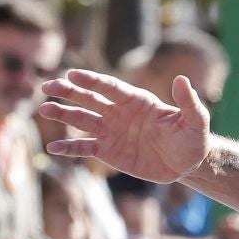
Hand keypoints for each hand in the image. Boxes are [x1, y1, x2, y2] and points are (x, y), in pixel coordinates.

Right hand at [39, 70, 211, 184]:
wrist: (187, 164)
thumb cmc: (192, 139)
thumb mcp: (195, 121)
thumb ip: (188, 102)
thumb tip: (182, 79)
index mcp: (137, 101)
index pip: (110, 87)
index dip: (92, 80)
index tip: (72, 74)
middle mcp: (120, 113)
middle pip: (89, 99)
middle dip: (68, 92)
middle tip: (47, 86)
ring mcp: (111, 131)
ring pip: (81, 120)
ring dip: (62, 114)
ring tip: (44, 109)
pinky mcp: (108, 151)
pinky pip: (84, 148)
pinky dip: (68, 148)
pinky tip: (52, 149)